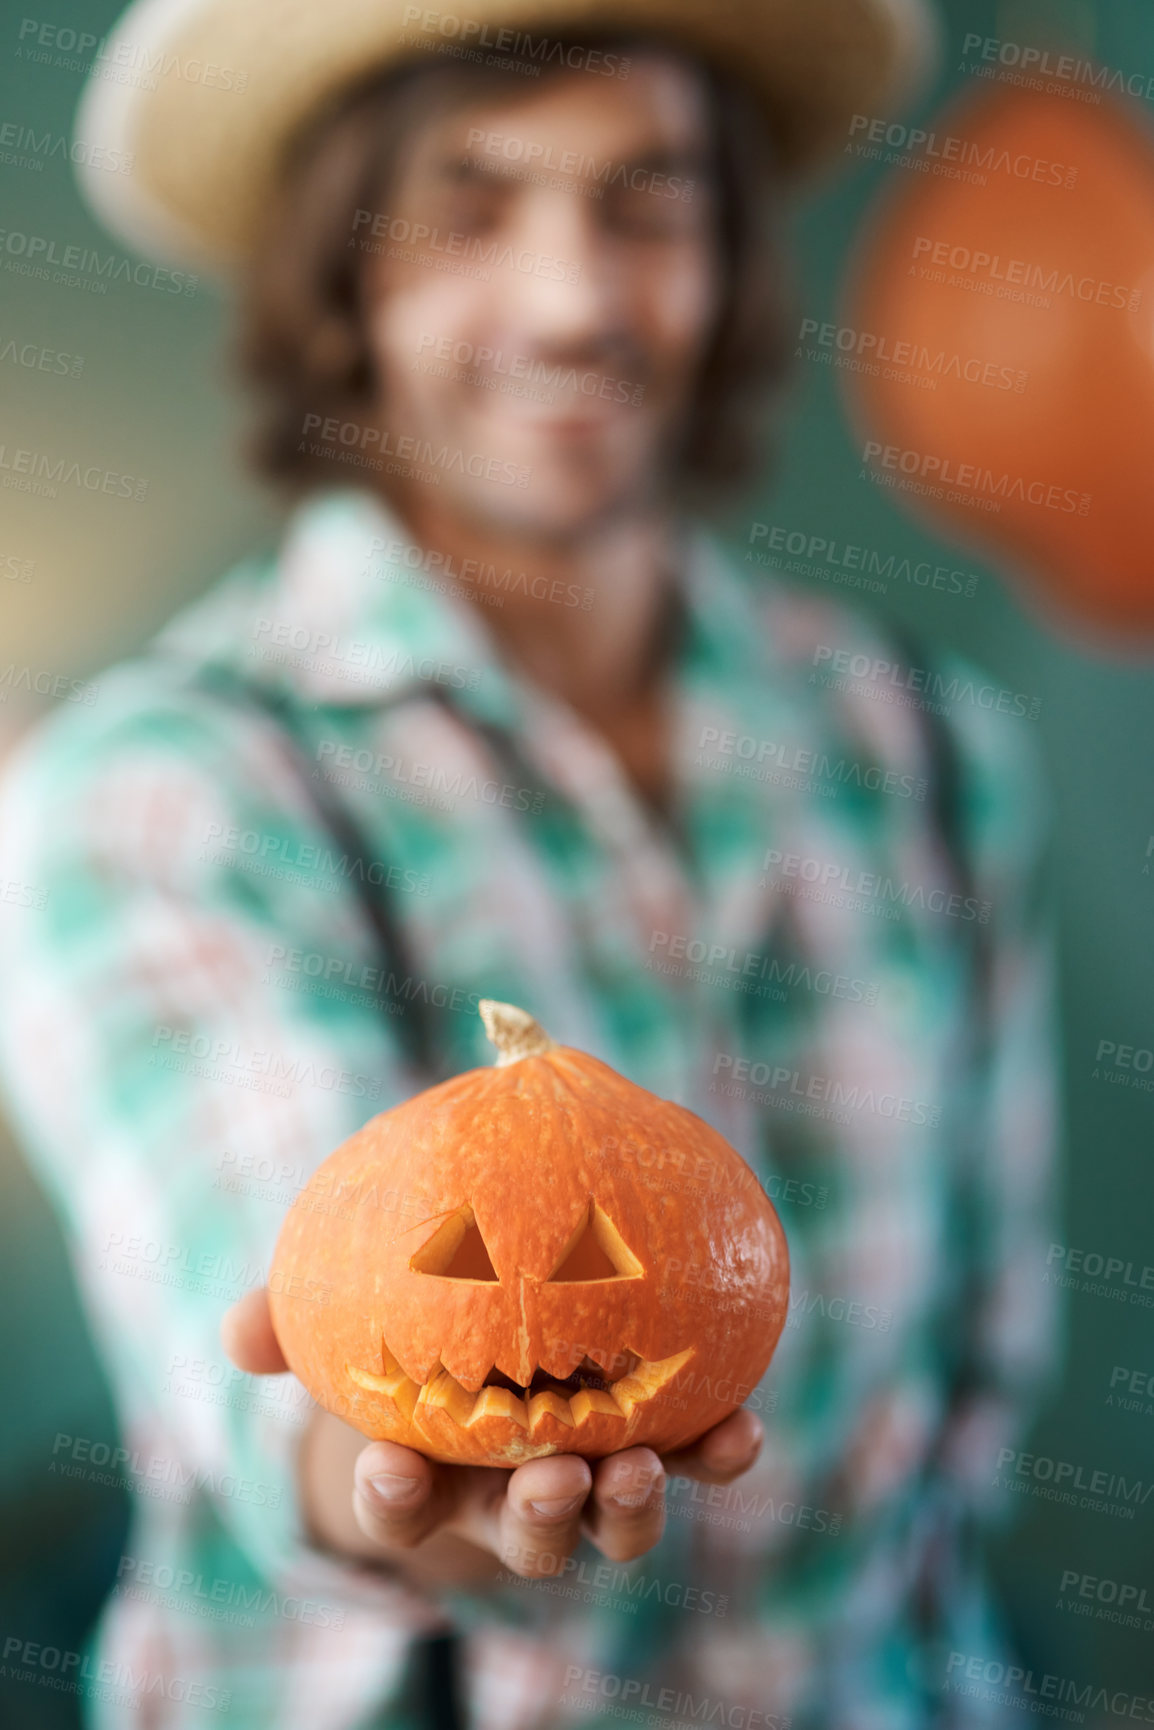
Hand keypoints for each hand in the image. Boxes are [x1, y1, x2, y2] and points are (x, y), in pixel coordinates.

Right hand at [222, 1287, 762, 1585]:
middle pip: (528, 1536)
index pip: (401, 1506)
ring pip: (611, 1522)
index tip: (390, 1469)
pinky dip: (717, 1453)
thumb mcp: (341, 1330)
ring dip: (629, 1506)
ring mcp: (587, 1480)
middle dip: (541, 1520)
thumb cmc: (402, 1342)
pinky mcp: (654, 1446)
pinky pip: (691, 1460)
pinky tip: (739, 1426)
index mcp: (431, 1475)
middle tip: (552, 1480)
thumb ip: (289, 1327)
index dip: (393, 1498)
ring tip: (642, 1464)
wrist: (484, 1349)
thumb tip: (237, 1332)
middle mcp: (510, 1496)